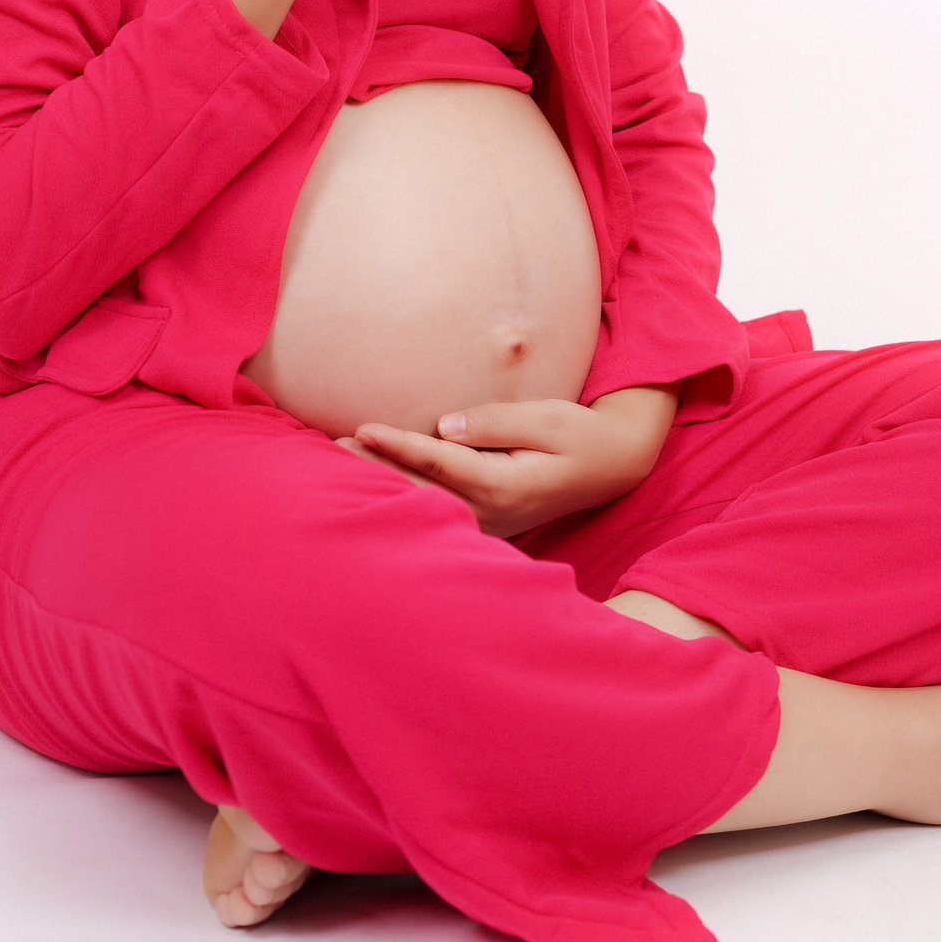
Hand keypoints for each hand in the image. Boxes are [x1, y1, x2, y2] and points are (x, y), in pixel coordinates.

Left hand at [339, 387, 677, 537]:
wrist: (612, 466)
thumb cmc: (580, 436)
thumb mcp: (548, 418)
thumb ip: (495, 422)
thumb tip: (444, 425)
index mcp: (505, 485)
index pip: (441, 463)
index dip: (400, 446)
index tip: (364, 428)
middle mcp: (491, 512)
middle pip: (421, 492)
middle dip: (375, 471)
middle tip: (329, 449)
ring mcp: (487, 523)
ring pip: (423, 506)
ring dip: (382, 486)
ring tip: (338, 465)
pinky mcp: (484, 521)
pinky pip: (435, 510)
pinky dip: (403, 496)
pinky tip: (375, 482)